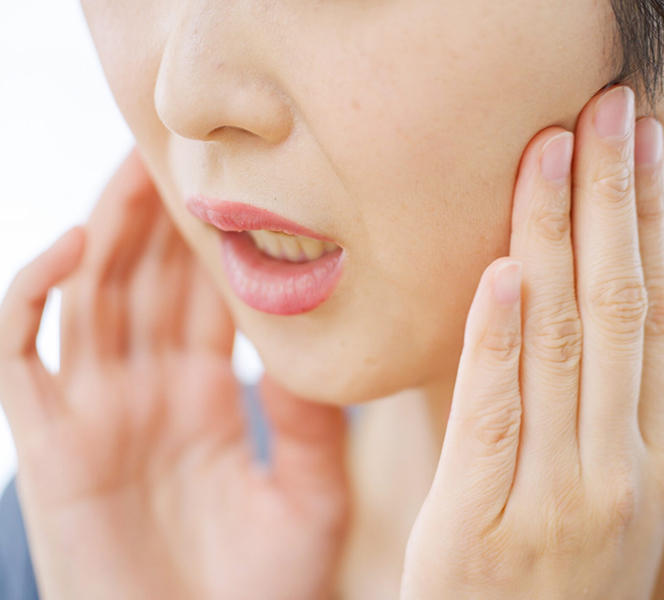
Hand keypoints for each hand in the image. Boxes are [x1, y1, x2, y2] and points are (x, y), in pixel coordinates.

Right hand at [0, 148, 350, 599]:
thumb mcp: (308, 495)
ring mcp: (95, 412)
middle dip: (156, 215)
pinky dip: (32, 295)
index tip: (234, 181)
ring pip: (89, 296)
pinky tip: (70, 246)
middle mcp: (146, 392)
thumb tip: (313, 342)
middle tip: (179, 145)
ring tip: (135, 167)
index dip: (212, 240)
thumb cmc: (262, 593)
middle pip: (144, 280)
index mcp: (204, 396)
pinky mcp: (50, 445)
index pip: (202, 296)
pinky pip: (22, 354)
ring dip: (106, 229)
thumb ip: (311, 420)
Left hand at [400, 86, 663, 598]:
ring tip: (554, 150)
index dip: (643, 221)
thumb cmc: (549, 573)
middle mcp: (617, 466)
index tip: (637, 145)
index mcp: (647, 454)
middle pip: (616, 306)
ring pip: (563, 343)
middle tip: (605, 109)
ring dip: (556, 238)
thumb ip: (581, 406)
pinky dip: (499, 340)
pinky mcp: (483, 522)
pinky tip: (502, 270)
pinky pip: (495, 414)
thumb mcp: (592, 491)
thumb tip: (549, 299)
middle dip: (610, 199)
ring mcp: (556, 495)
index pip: (648, 313)